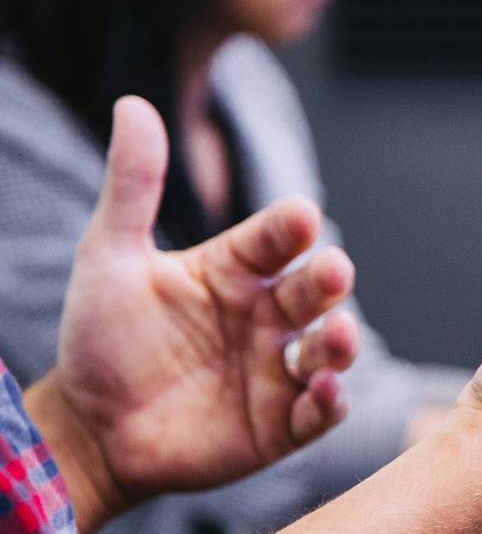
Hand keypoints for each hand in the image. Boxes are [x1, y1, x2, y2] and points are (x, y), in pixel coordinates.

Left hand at [29, 97, 359, 533]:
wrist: (88, 430)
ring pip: (327, 349)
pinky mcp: (279, 425)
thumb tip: (133, 104)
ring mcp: (276, 370)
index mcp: (235, 271)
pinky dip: (329, 401)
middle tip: (332, 271)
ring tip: (338, 335)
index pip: (275, 239)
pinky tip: (325, 389)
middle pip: (312, 291)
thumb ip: (132, 187)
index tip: (300, 216)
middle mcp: (265, 316)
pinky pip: (316, 412)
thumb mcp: (110, 258)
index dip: (289, 228)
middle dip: (327, 280)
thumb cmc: (102, 340)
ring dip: (341, 341)